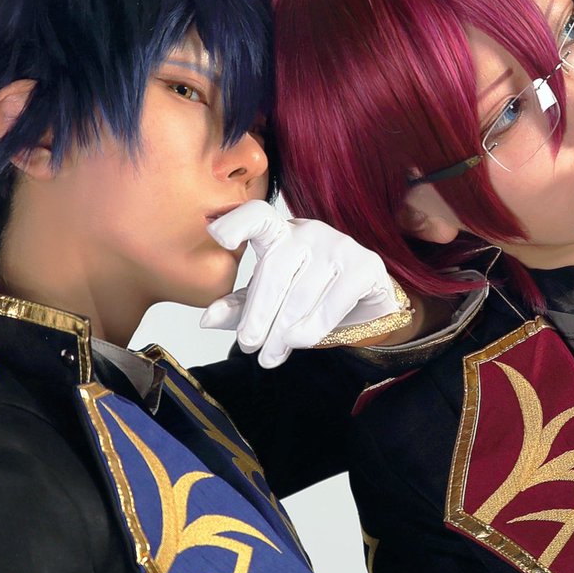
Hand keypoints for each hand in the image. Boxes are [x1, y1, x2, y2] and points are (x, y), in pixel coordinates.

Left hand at [201, 200, 409, 367]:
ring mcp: (340, 245)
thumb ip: (240, 306)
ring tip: (270, 356)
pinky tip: (298, 342)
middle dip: (259, 313)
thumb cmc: (311, 297)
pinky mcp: (365, 266)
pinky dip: (313, 327)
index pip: (257, 216)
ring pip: (302, 293)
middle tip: (248, 345)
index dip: (237, 222)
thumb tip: (207, 320)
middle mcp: (309, 232)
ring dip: (282, 331)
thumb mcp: (270, 301)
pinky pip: (333, 301)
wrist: (367, 307)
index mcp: (279, 232)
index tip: (218, 237)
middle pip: (275, 269)